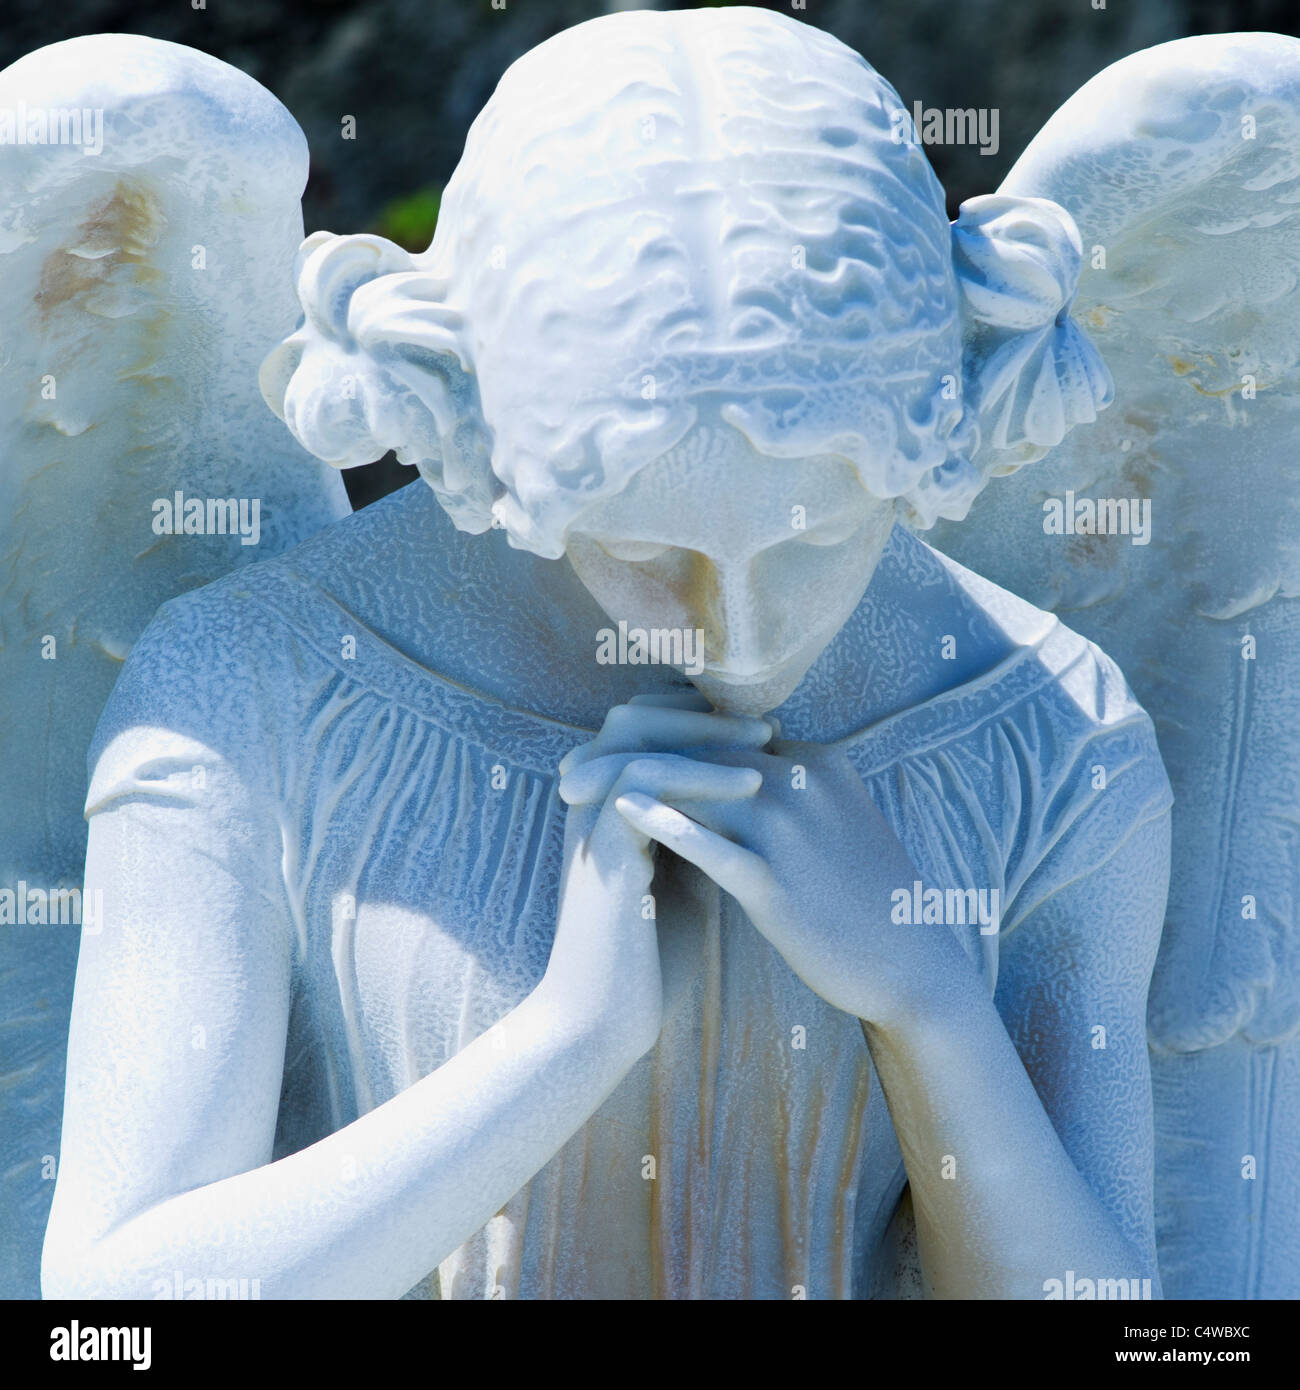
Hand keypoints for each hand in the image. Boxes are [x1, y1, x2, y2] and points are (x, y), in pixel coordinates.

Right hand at [537, 694, 771, 1061]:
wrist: (606, 1020)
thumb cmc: (653, 957)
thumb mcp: (689, 879)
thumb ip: (705, 834)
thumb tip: (755, 801)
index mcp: (610, 809)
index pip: (645, 731)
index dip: (697, 720)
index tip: (759, 730)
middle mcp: (593, 806)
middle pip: (634, 718)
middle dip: (701, 713)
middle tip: (763, 723)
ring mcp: (591, 822)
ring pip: (635, 738)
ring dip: (706, 735)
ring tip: (765, 740)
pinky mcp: (602, 847)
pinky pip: (644, 783)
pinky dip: (699, 775)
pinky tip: (750, 784)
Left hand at [564, 737, 975, 1025]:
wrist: (914, 966)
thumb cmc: (868, 897)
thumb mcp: (836, 819)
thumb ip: (788, 789)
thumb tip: (731, 776)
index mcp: (816, 762)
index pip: (719, 734)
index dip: (658, 740)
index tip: (608, 749)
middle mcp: (802, 783)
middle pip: (698, 750)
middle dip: (629, 753)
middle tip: (571, 769)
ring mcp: (791, 832)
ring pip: (697, 789)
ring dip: (628, 785)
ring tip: (575, 792)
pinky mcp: (779, 885)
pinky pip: (713, 848)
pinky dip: (665, 827)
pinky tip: (621, 818)